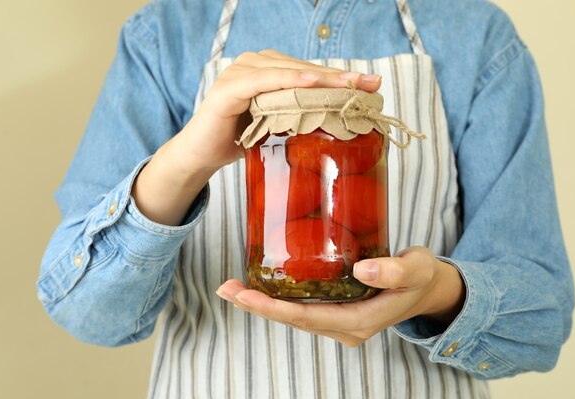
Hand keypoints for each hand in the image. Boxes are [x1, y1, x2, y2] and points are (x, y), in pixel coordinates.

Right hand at [132, 50, 382, 224]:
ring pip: (288, 71)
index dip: (341, 78)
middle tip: (371, 84)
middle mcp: (254, 66)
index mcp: (268, 73)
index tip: (372, 86)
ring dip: (321, 78)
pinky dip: (287, 80)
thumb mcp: (277, 126)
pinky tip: (311, 82)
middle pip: (304, 68)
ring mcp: (239, 74)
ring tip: (349, 85)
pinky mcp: (228, 89)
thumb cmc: (239, 140)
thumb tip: (341, 122)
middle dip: (339, 77)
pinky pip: (262, 81)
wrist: (201, 156)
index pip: (310, 73)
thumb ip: (299, 115)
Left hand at [217, 247, 465, 346]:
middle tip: (226, 289)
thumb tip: (360, 269)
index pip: (309, 318)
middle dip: (259, 307)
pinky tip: (262, 285)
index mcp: (362, 321)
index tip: (245, 296)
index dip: (274, 309)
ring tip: (233, 288)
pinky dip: (280, 299)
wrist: (427, 288)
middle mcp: (347, 327)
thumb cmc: (422, 276)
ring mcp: (342, 322)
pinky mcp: (338, 311)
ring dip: (264, 304)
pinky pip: (304, 308)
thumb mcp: (417, 268)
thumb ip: (395, 269)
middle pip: (295, 320)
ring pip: (296, 316)